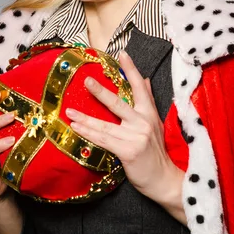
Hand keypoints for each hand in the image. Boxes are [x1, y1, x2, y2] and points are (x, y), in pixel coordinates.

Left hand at [65, 49, 184, 210]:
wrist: (165, 179)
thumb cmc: (157, 152)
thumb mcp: (155, 123)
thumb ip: (147, 100)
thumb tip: (144, 79)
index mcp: (149, 113)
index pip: (139, 87)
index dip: (130, 69)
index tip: (122, 53)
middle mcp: (143, 122)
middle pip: (118, 103)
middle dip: (100, 92)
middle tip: (86, 81)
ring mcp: (136, 136)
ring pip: (105, 125)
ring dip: (85, 118)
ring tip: (69, 111)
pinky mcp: (128, 151)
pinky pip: (104, 140)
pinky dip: (88, 134)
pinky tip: (77, 128)